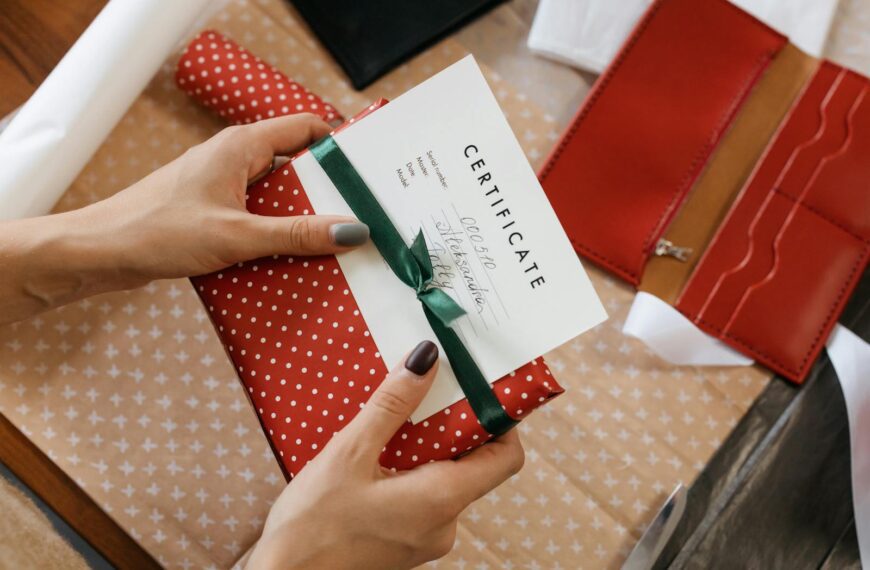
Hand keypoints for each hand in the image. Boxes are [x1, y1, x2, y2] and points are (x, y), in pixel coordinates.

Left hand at [0, 114, 368, 323]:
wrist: (100, 252)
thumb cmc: (156, 230)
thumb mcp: (236, 234)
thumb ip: (295, 234)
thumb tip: (351, 230)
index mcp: (241, 146)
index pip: (305, 128)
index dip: (340, 147)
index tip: (368, 173)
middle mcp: (235, 160)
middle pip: (296, 167)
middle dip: (327, 194)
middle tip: (360, 217)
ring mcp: (223, 187)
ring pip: (278, 198)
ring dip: (301, 221)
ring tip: (333, 246)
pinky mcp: (214, 213)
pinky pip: (259, 219)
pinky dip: (277, 237)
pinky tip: (292, 262)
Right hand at [246, 341, 524, 569]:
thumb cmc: (312, 526)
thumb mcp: (350, 453)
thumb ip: (391, 405)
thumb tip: (426, 361)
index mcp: (442, 500)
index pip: (506, 458)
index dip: (502, 421)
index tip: (480, 391)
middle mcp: (444, 524)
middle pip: (473, 465)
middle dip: (454, 427)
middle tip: (428, 391)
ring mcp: (425, 538)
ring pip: (444, 480)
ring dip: (427, 448)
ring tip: (394, 419)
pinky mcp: (404, 544)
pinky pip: (423, 498)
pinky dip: (410, 471)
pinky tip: (377, 455)